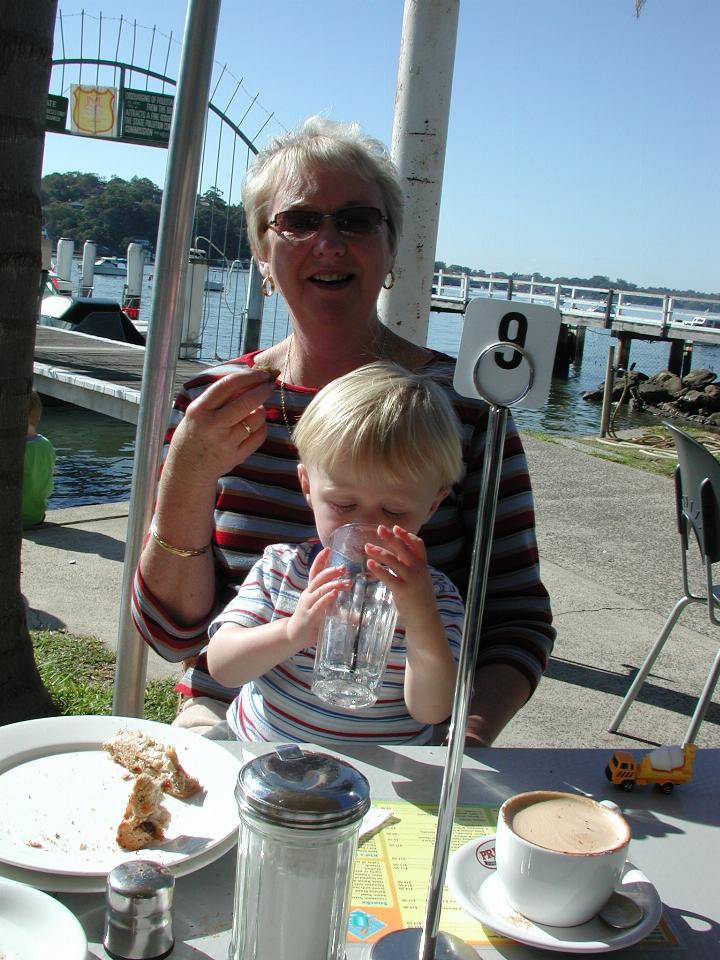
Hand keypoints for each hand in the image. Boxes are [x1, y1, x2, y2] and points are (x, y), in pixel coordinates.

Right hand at [165, 369, 274, 483]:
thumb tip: (250, 379)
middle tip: (269, 386)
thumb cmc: (194, 433)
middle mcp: (213, 425)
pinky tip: (256, 426)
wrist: (187, 468)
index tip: (261, 374)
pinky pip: (259, 436)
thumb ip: (219, 397)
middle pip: (247, 401)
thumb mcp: (197, 412)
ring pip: (257, 418)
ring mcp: (225, 442)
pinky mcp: (236, 456)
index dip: (248, 376)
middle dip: (263, 390)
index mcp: (200, 409)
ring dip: (262, 410)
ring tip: (256, 410)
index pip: (228, 384)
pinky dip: (262, 427)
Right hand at [286, 548, 350, 651]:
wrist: (293, 636)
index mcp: (311, 590)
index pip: (315, 571)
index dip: (320, 559)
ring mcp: (307, 604)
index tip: (328, 549)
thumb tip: (362, 615)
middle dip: (331, 571)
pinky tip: (334, 594)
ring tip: (346, 582)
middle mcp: (308, 594)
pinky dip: (327, 598)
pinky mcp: (309, 616)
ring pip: (320, 590)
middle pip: (318, 578)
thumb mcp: (326, 612)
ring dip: (333, 584)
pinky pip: (318, 605)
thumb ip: (341, 611)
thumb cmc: (311, 621)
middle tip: (344, 567)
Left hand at [365, 525, 437, 629]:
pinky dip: (378, 569)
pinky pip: (388, 577)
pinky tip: (369, 564)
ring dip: (379, 552)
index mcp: (423, 566)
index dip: (407, 535)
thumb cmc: (419, 598)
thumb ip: (410, 567)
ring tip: (367, 547)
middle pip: (404, 548)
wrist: (425, 618)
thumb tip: (397, 556)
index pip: (418, 545)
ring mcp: (411, 579)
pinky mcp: (402, 590)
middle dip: (391, 537)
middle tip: (379, 528)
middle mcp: (419, 570)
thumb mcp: (420, 579)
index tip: (396, 528)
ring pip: (394, 561)